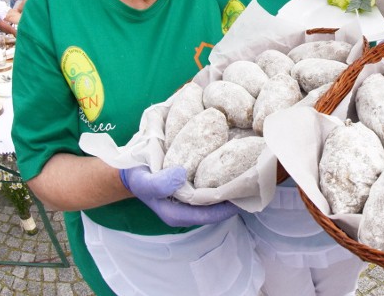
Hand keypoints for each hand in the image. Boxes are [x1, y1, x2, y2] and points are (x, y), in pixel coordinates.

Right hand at [120, 166, 239, 226]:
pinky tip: (233, 167)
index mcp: (178, 214)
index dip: (230, 206)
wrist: (129, 172)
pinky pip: (211, 189)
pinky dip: (222, 181)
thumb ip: (159, 183)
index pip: (211, 215)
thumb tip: (181, 175)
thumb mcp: (144, 181)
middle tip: (255, 181)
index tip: (247, 193)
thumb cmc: (137, 178)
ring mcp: (190, 202)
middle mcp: (187, 211)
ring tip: (249, 173)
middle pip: (217, 209)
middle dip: (236, 197)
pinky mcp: (191, 191)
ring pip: (216, 199)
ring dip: (231, 188)